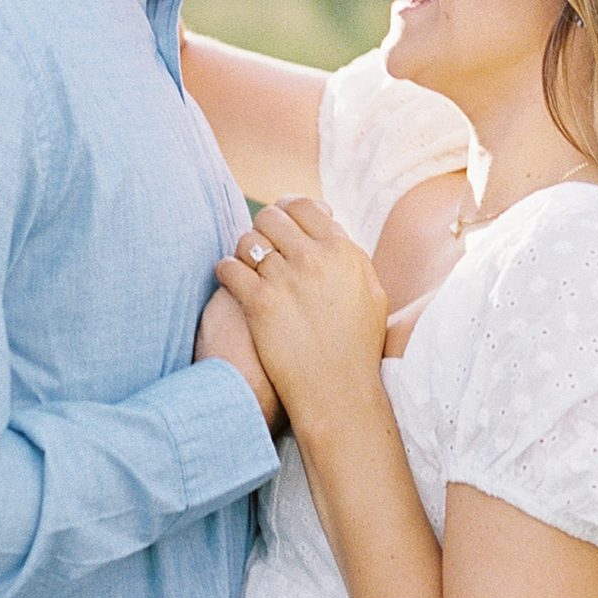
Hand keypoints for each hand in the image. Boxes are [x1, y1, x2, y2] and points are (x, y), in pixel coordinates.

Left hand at [211, 199, 388, 434]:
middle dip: (262, 228)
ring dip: (243, 251)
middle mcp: (313, 258)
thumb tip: (333, 231)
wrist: (338, 391)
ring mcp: (284, 278)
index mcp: (342, 250)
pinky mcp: (259, 302)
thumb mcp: (372, 294)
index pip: (303, 206)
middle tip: (260, 247)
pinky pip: (229, 267)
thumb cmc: (358, 347)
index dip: (286, 212)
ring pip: (247, 240)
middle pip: (271, 217)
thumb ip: (352, 259)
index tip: (280, 226)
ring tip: (246, 267)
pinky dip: (225, 271)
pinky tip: (231, 281)